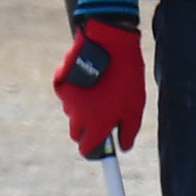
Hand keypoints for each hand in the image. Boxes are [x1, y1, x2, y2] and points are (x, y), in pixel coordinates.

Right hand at [53, 19, 145, 156]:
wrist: (109, 44)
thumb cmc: (126, 77)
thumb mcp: (135, 106)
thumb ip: (129, 131)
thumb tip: (124, 147)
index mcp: (95, 124)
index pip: (87, 149)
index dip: (94, 151)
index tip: (101, 149)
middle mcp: (77, 116)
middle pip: (76, 133)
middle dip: (87, 130)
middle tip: (102, 119)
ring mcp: (67, 99)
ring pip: (73, 113)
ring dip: (83, 109)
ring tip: (101, 92)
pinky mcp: (60, 83)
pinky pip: (67, 95)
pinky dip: (76, 92)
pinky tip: (90, 80)